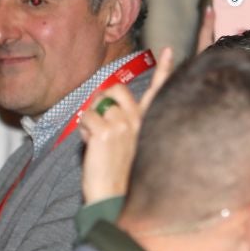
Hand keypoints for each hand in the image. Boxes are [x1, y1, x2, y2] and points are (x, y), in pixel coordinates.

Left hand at [78, 47, 174, 202]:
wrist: (114, 199)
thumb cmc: (121, 178)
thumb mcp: (133, 148)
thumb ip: (127, 127)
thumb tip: (106, 110)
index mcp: (149, 124)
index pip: (158, 92)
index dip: (164, 70)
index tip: (167, 52)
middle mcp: (139, 121)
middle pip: (117, 89)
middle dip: (102, 98)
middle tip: (98, 117)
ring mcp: (123, 124)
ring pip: (96, 105)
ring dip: (90, 120)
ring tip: (96, 142)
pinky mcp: (105, 131)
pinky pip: (85, 119)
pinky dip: (82, 131)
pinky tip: (91, 147)